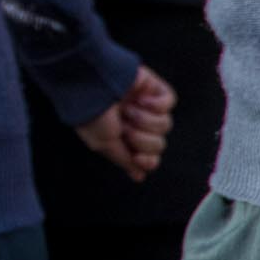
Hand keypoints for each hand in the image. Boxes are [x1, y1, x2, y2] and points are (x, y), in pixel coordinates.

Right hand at [74, 64, 175, 183]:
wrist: (90, 83)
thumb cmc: (91, 114)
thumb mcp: (103, 144)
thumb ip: (124, 160)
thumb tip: (138, 176)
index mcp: (122, 137)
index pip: (149, 157)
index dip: (148, 160)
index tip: (137, 156)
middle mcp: (135, 122)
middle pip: (159, 144)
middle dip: (143, 138)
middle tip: (125, 127)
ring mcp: (144, 104)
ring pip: (165, 124)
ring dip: (146, 120)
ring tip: (128, 110)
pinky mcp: (151, 87)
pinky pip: (169, 101)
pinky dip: (157, 104)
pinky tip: (141, 100)